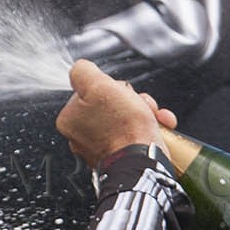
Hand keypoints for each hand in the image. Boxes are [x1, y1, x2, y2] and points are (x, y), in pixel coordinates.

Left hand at [55, 59, 177, 169]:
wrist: (143, 161)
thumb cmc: (122, 127)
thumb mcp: (98, 85)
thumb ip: (83, 71)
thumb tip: (81, 68)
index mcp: (69, 120)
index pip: (90, 91)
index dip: (111, 87)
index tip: (121, 92)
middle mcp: (81, 137)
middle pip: (110, 104)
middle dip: (131, 100)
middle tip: (140, 105)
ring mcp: (102, 149)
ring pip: (126, 118)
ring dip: (145, 112)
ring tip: (154, 118)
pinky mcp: (122, 157)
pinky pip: (136, 135)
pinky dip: (151, 129)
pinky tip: (160, 127)